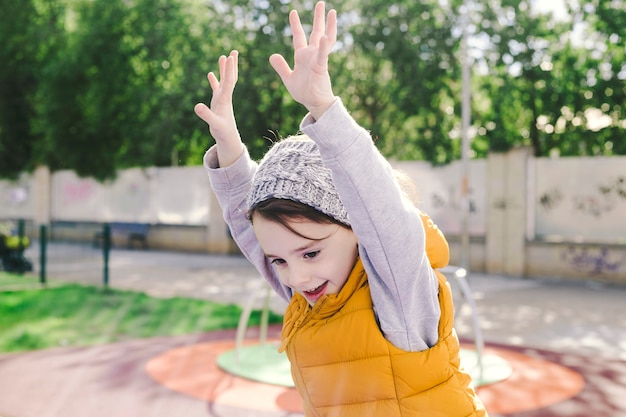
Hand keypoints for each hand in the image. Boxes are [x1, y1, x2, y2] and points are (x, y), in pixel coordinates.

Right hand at [194, 50, 242, 166]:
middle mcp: (225, 97)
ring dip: (224, 69)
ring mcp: (222, 99)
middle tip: (234, 51)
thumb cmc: (222, 132)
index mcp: (225, 99)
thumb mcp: (214, 124)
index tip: (231, 56)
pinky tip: (210, 73)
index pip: (229, 81)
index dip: (229, 69)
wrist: (228, 139)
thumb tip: (197, 106)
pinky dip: (214, 81)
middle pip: (230, 77)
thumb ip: (206, 115)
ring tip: (224, 56)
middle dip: (232, 65)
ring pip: (224, 81)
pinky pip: (216, 89)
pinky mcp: (218, 103)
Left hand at [269, 1, 336, 119]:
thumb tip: (272, 55)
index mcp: (302, 56)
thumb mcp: (288, 79)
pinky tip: (326, 35)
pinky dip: (325, 45)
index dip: (295, 24)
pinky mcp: (321, 66)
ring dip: (328, 26)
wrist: (313, 103)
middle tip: (321, 3)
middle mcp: (312, 55)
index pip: (298, 36)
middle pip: (316, 32)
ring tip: (332, 12)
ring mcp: (318, 59)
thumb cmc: (304, 92)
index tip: (293, 12)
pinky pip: (324, 54)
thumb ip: (281, 67)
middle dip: (318, 18)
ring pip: (325, 39)